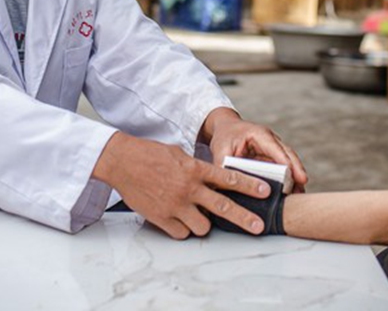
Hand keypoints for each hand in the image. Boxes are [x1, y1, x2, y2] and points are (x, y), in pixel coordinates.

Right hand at [92, 132, 272, 238]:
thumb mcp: (179, 154)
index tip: (265, 192)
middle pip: (223, 207)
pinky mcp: (161, 218)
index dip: (249, 186)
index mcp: (194, 169)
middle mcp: (188, 188)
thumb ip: (198, 168)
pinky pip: (181, 233)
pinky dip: (183, 229)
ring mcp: (175, 205)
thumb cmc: (150, 155)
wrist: (122, 162)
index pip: (228, 178)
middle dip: (244, 218)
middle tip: (259, 226)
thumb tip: (214, 179)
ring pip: (203, 226)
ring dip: (204, 224)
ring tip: (198, 216)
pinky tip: (179, 220)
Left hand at [200, 108, 309, 191]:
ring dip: (295, 176)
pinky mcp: (273, 158)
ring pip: (289, 162)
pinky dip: (289, 179)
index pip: (275, 148)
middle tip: (303, 184)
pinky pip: (284, 168)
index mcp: (259, 134)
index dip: (285, 161)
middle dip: (296, 169)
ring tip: (300, 193)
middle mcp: (271, 140)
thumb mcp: (220, 149)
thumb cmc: (225, 136)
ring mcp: (274, 149)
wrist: (227, 128)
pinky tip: (292, 192)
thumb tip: (224, 185)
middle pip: (288, 154)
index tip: (294, 174)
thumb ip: (223, 165)